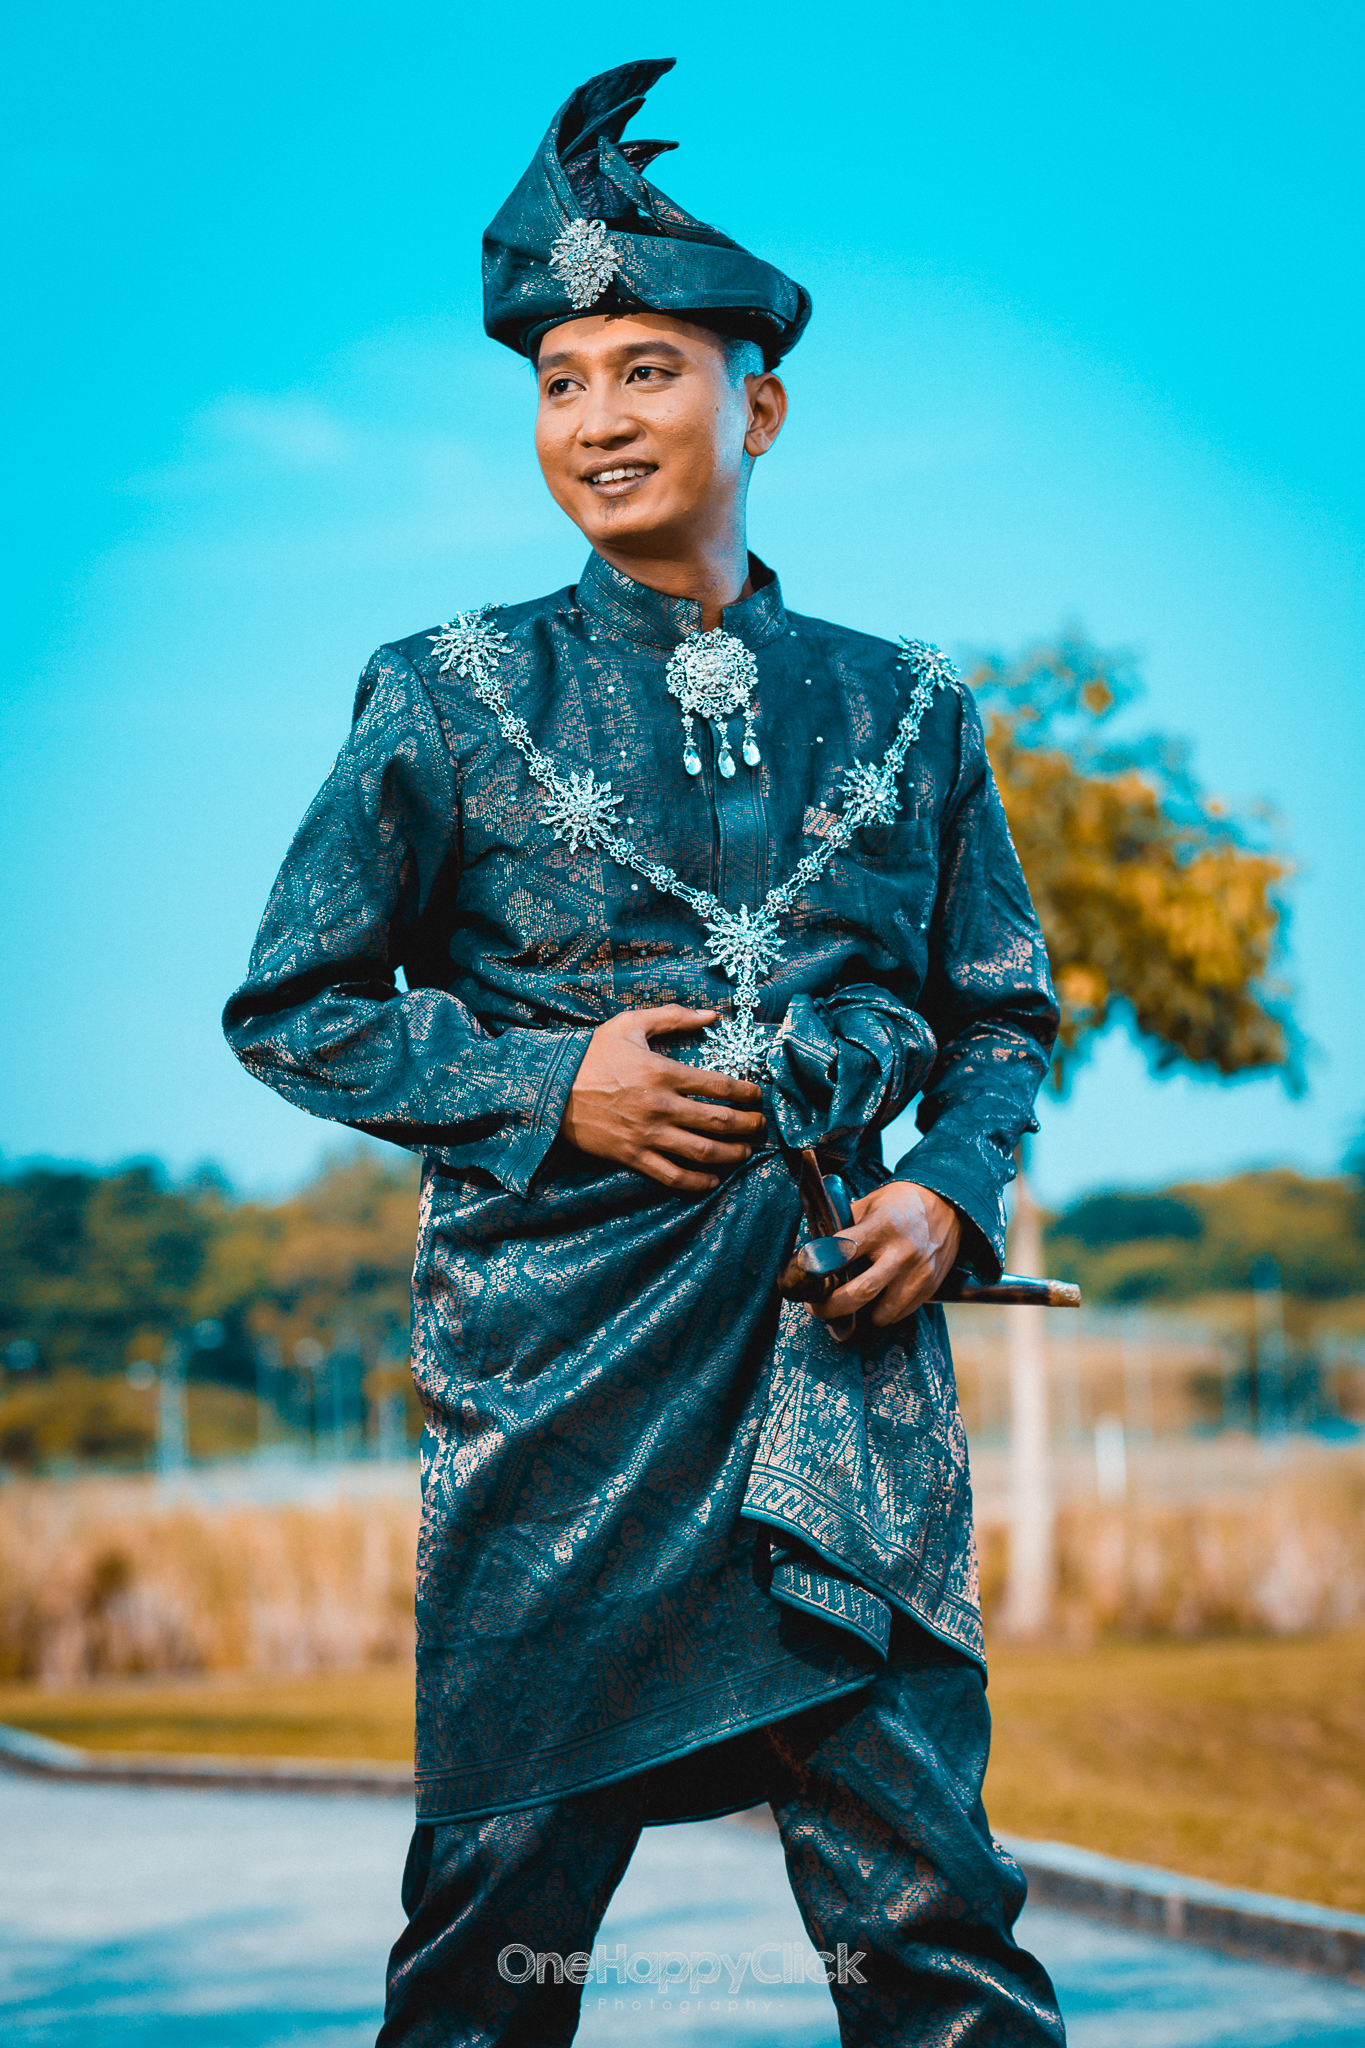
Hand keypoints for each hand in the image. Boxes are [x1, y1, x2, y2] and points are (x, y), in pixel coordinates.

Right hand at [561, 1005, 765, 1195]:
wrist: (551, 1090)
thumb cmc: (592, 1054)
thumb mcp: (630, 1025)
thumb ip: (673, 1018)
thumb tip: (711, 1015)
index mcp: (664, 1072)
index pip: (719, 1086)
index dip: (746, 1093)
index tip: (757, 1096)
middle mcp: (662, 1106)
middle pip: (719, 1121)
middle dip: (747, 1125)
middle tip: (760, 1126)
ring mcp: (648, 1135)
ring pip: (702, 1151)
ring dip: (731, 1154)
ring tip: (745, 1151)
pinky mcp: (633, 1156)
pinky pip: (672, 1176)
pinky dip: (696, 1181)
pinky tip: (711, 1180)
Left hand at [809, 1181, 961, 1329]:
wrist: (948, 1205)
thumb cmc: (902, 1203)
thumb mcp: (870, 1203)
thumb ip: (845, 1225)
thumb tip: (816, 1248)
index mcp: (881, 1227)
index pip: (842, 1252)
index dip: (819, 1266)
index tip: (806, 1275)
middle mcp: (900, 1253)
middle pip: (859, 1294)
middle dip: (831, 1307)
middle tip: (816, 1307)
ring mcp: (917, 1274)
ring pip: (881, 1314)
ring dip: (861, 1314)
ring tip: (851, 1301)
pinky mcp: (929, 1287)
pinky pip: (899, 1314)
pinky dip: (883, 1311)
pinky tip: (877, 1297)